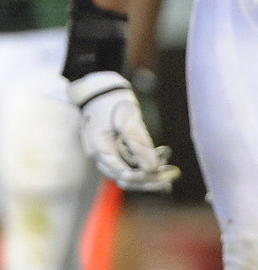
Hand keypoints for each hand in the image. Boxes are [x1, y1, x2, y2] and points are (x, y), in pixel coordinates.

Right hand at [66, 71, 179, 191]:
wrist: (99, 88)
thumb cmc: (111, 101)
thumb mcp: (126, 119)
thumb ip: (139, 144)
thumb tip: (153, 169)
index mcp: (100, 150)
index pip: (123, 175)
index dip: (144, 178)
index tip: (164, 174)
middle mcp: (101, 156)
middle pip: (125, 179)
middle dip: (149, 181)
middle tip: (171, 179)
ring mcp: (106, 153)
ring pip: (128, 174)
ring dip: (149, 174)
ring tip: (170, 170)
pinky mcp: (113, 149)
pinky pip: (128, 164)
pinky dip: (144, 164)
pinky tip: (161, 158)